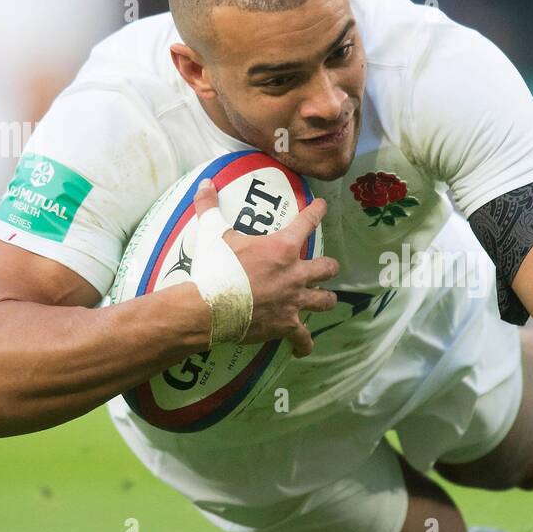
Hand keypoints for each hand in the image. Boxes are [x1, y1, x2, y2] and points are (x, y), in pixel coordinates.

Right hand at [193, 180, 338, 356]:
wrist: (210, 307)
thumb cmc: (214, 268)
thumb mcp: (211, 232)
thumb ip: (209, 206)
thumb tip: (204, 183)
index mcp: (283, 248)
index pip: (307, 222)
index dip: (317, 212)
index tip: (322, 207)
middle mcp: (296, 273)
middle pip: (327, 268)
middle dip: (328, 267)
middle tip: (325, 267)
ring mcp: (295, 301)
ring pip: (325, 300)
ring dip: (325, 299)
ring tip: (324, 299)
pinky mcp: (287, 325)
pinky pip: (303, 337)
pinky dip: (303, 343)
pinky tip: (303, 348)